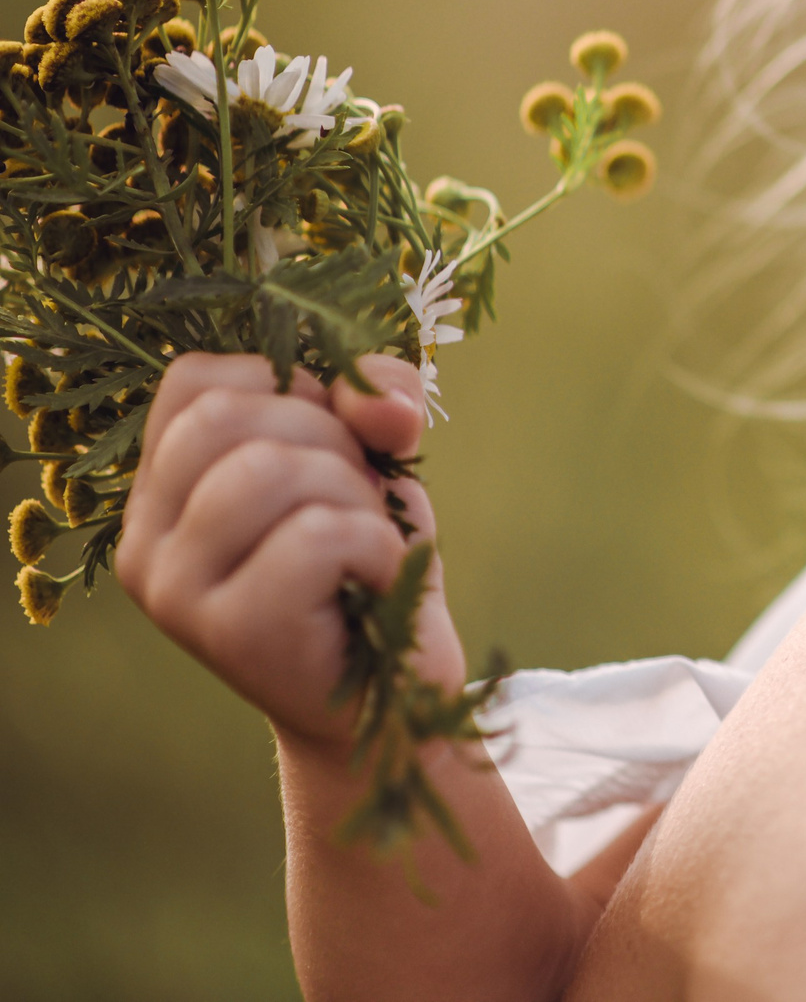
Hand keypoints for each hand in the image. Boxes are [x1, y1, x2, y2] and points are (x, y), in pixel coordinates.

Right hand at [119, 353, 464, 752]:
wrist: (390, 697)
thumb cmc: (367, 566)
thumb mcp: (371, 460)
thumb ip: (370, 402)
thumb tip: (382, 404)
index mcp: (160, 490)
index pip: (196, 379)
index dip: (292, 386)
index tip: (333, 443)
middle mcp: (145, 541)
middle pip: (228, 415)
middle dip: (329, 440)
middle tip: (355, 506)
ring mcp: (176, 591)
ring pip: (271, 469)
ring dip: (354, 496)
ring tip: (362, 547)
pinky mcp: (230, 632)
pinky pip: (318, 535)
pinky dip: (377, 545)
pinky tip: (372, 584)